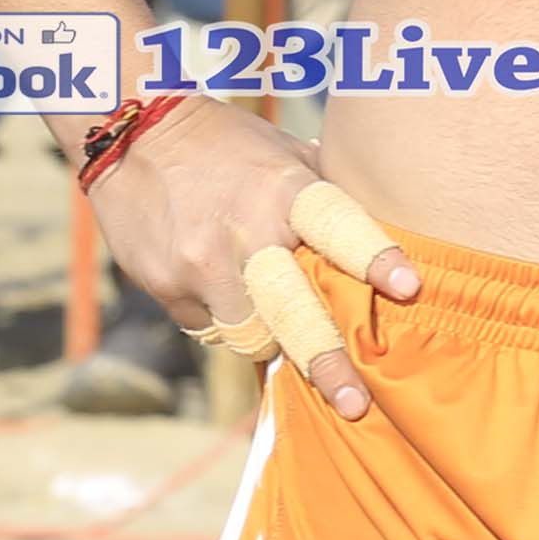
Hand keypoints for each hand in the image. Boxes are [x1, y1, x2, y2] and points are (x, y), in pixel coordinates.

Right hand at [87, 93, 420, 425]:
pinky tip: (211, 278)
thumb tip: (381, 240)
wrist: (131, 135)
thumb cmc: (228, 146)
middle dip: (326, 361)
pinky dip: (221, 316)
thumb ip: (326, 199)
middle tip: (355, 404)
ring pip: (251, 335)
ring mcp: (201, 265)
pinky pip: (208, 327)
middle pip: (292, 311)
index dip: (373, 256)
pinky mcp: (165, 287)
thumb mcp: (284, 155)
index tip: (407, 286)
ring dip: (269, 336)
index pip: (336, 223)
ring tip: (265, 303)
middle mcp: (244, 231)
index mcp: (284, 189)